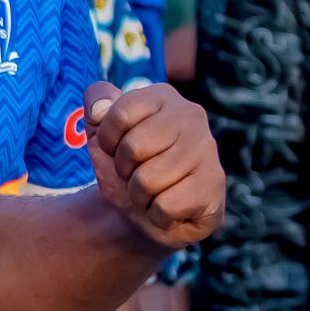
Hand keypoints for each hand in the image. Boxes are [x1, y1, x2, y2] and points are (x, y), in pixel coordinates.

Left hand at [83, 81, 223, 248]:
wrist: (149, 213)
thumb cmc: (127, 168)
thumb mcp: (99, 133)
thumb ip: (95, 105)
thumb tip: (99, 109)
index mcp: (162, 97)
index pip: (121, 112)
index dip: (107, 140)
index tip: (114, 149)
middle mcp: (191, 116)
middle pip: (134, 147)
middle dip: (123, 170)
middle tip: (134, 173)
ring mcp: (207, 149)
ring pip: (148, 180)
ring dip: (138, 195)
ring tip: (151, 191)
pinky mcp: (214, 184)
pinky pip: (165, 205)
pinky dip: (156, 214)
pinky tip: (168, 207)